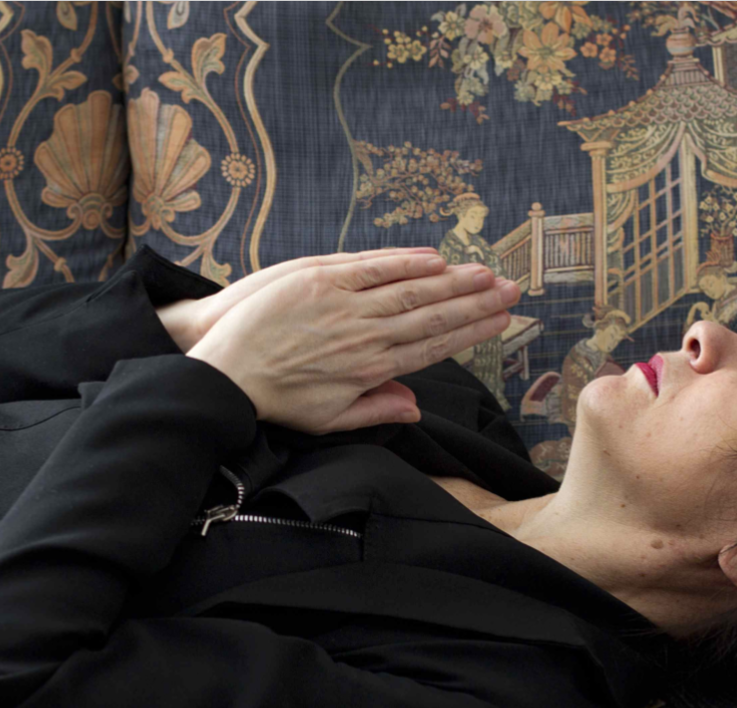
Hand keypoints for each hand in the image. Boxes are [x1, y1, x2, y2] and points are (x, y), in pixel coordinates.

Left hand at [186, 254, 517, 434]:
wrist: (224, 374)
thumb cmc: (274, 398)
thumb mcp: (328, 420)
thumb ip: (374, 409)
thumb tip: (414, 407)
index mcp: (371, 369)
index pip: (433, 347)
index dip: (471, 333)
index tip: (499, 322)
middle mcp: (365, 336)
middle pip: (433, 316)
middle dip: (477, 303)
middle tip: (512, 291)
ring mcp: (344, 306)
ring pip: (411, 290)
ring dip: (453, 281)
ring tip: (487, 273)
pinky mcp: (320, 281)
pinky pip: (372, 267)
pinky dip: (405, 261)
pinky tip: (435, 258)